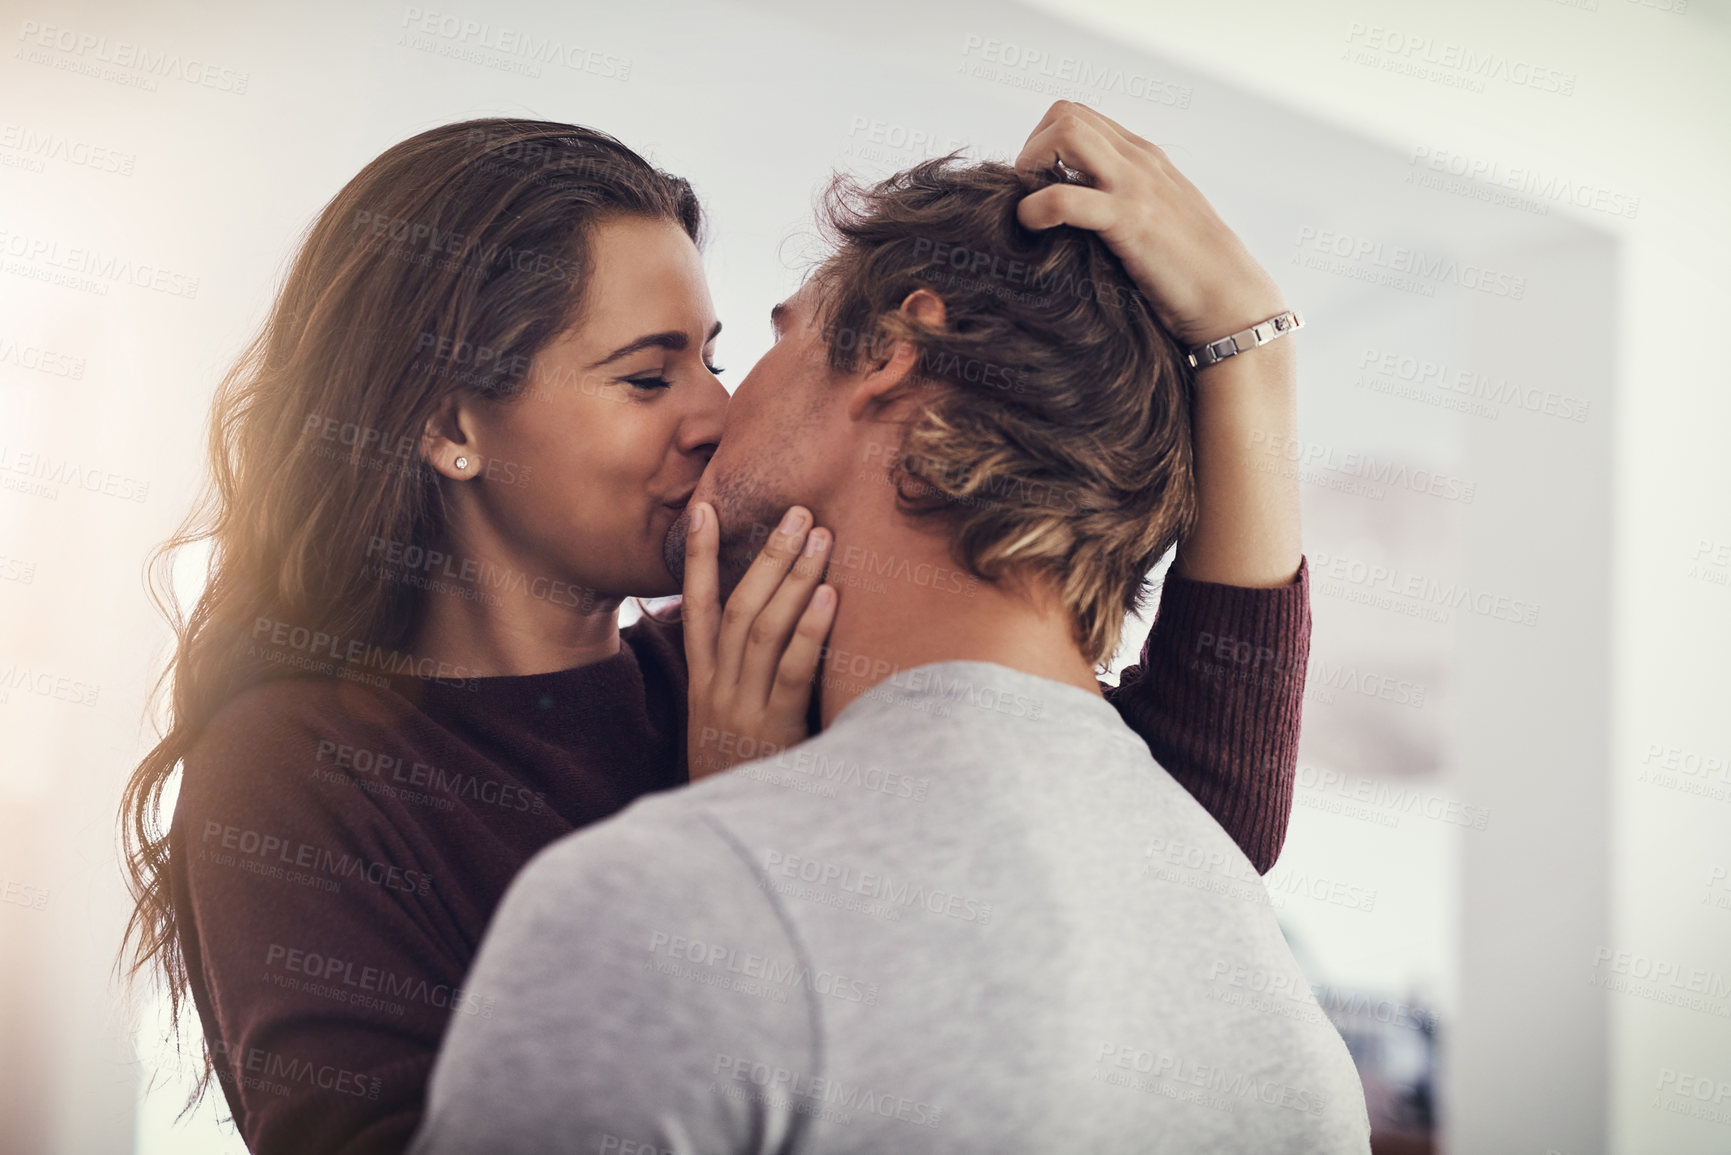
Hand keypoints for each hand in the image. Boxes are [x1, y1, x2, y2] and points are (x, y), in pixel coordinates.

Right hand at [682, 502, 836, 780]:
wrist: (732, 839)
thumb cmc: (743, 778)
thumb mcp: (726, 728)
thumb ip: (743, 684)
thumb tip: (773, 635)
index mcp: (704, 684)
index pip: (697, 608)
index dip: (696, 557)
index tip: (703, 509)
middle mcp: (717, 689)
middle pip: (739, 607)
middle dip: (767, 556)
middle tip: (798, 511)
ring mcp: (742, 708)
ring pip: (763, 629)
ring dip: (794, 578)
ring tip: (820, 537)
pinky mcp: (773, 731)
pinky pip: (792, 671)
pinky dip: (810, 631)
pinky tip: (830, 597)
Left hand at [1013, 100, 1286, 348]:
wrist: (1230, 297)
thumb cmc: (1190, 270)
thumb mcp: (1155, 218)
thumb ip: (1123, 200)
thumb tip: (1078, 207)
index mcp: (1143, 157)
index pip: (1079, 116)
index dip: (1045, 144)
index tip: (1040, 186)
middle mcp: (1139, 160)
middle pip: (1066, 113)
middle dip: (1033, 148)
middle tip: (1030, 195)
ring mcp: (1135, 186)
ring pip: (1066, 133)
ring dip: (1032, 164)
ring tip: (1030, 207)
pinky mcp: (1130, 221)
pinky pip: (1065, 197)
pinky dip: (1035, 209)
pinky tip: (1033, 229)